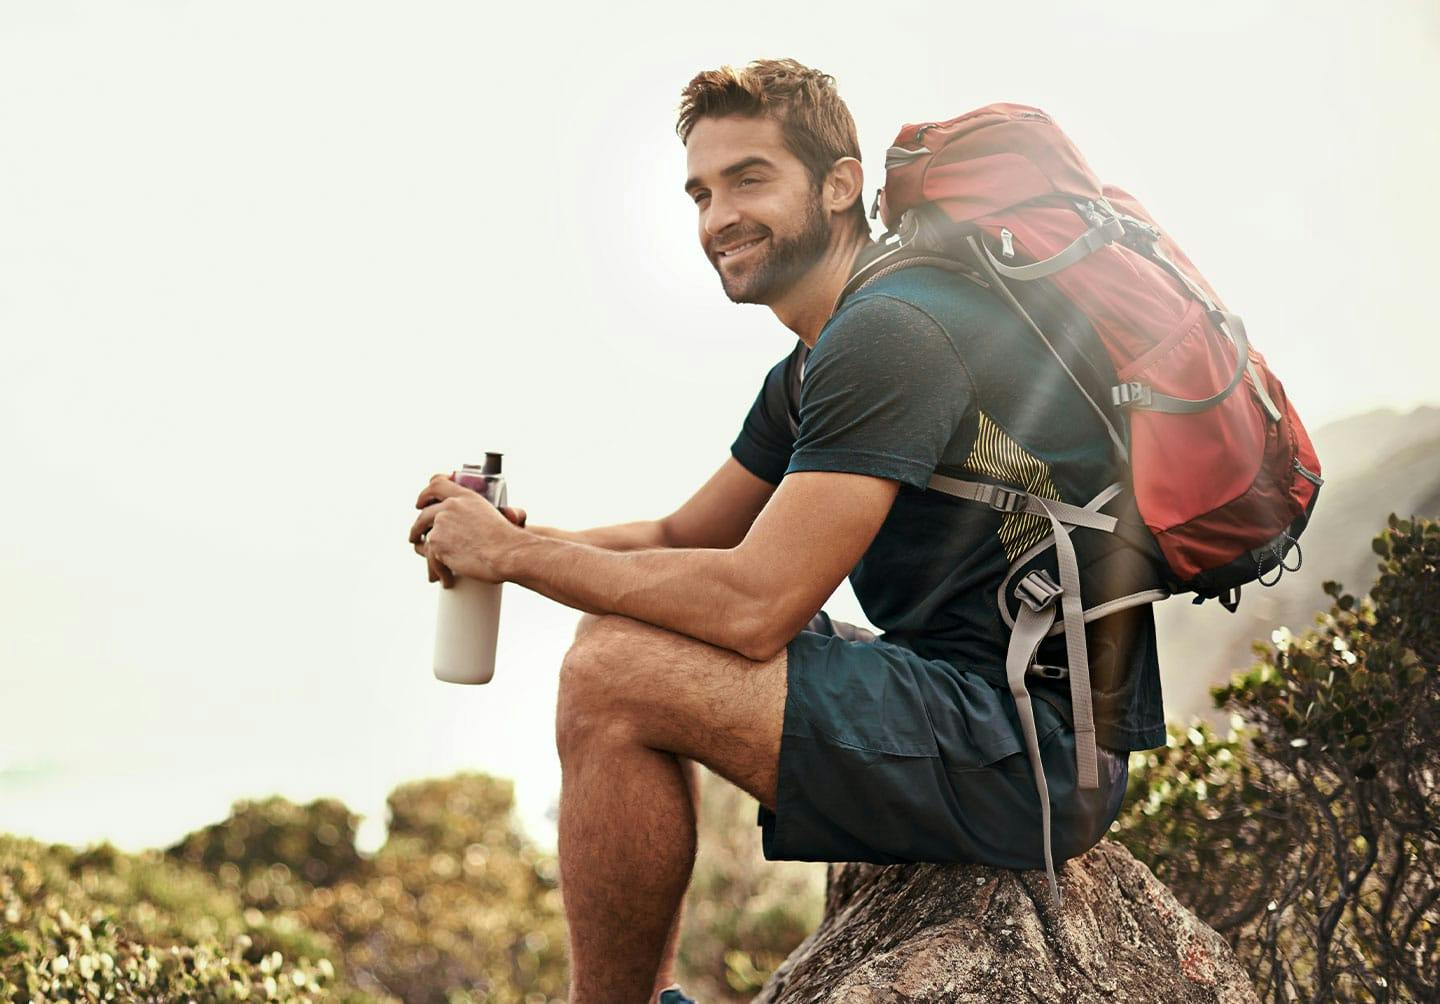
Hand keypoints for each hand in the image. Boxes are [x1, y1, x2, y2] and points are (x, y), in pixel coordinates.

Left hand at [409, 473, 527, 586]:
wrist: (507, 553)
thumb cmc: (508, 540)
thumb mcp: (495, 515)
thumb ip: (478, 515)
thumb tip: (471, 527)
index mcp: (465, 497)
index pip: (437, 484)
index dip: (426, 494)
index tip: (421, 503)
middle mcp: (450, 506)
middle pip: (424, 514)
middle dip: (417, 527)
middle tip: (416, 535)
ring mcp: (441, 525)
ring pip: (424, 539)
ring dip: (424, 551)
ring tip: (430, 563)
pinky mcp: (437, 544)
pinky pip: (430, 559)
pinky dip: (438, 571)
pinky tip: (445, 579)